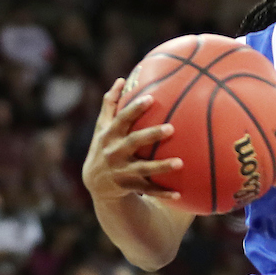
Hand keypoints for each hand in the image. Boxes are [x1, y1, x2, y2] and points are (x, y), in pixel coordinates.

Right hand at [82, 79, 182, 204]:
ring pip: (143, 168)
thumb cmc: (103, 145)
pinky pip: (148, 190)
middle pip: (134, 142)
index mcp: (109, 135)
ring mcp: (121, 170)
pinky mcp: (129, 186)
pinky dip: (162, 193)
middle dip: (151, 135)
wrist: (95, 181)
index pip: (122, 119)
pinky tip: (179, 194)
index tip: (151, 99)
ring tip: (181, 162)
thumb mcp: (102, 126)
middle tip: (171, 128)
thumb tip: (121, 79)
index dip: (135, 109)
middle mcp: (114, 152)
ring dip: (161, 167)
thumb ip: (110, 103)